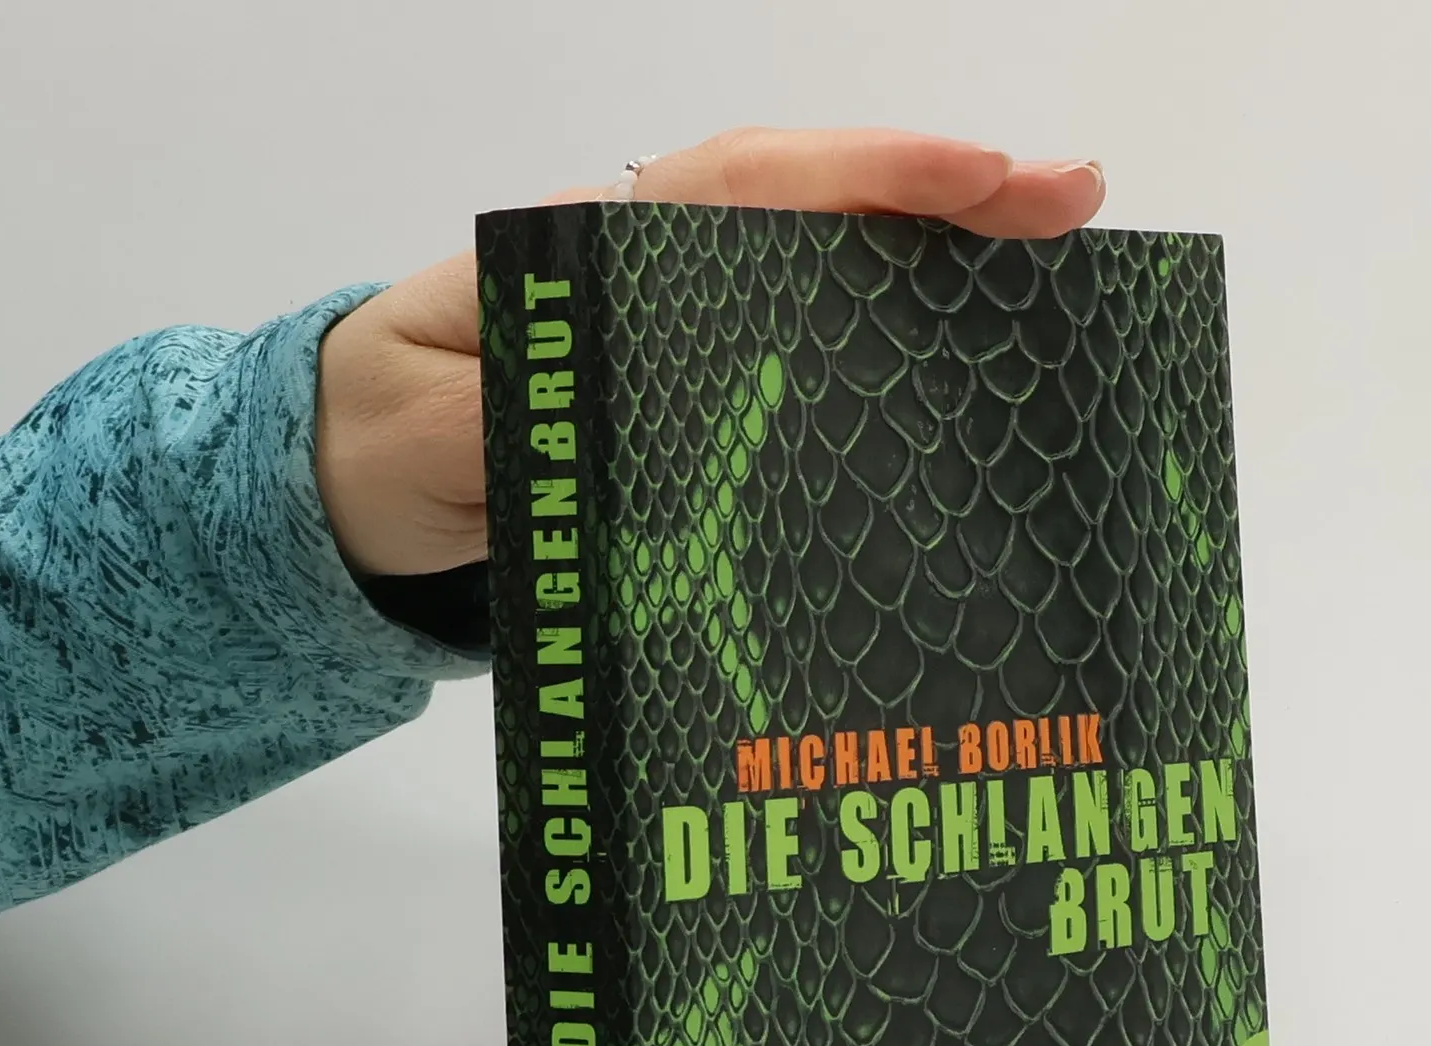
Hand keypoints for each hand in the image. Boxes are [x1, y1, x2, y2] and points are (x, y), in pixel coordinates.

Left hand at [315, 128, 1106, 578]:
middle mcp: (656, 269)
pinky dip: (897, 337)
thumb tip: (604, 431)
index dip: (867, 176)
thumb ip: (504, 425)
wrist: (353, 484)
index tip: (980, 175)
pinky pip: (813, 343)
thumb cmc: (383, 440)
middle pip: (817, 207)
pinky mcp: (702, 389)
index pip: (746, 186)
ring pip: (828, 266)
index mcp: (593, 254)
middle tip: (1076, 201)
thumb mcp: (424, 436)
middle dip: (946, 196)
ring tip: (1061, 268)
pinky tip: (970, 360)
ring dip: (940, 262)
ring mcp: (686, 326)